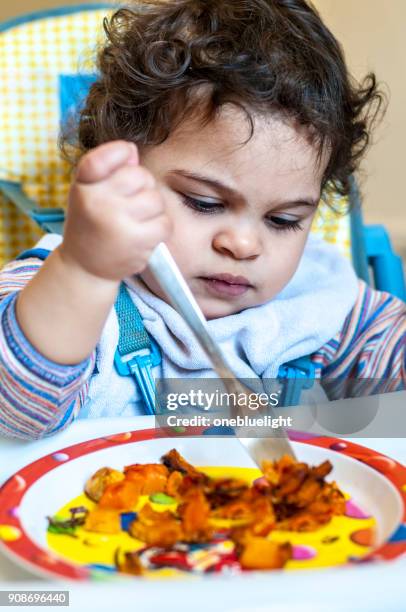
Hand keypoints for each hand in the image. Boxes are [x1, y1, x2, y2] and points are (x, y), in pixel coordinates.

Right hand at [59, 140, 171, 280]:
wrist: (85, 267)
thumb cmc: (91, 223)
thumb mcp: (89, 192)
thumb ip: (109, 169)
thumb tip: (131, 151)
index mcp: (84, 186)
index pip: (104, 156)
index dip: (120, 152)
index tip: (126, 153)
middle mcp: (98, 202)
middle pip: (141, 176)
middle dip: (142, 187)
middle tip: (127, 204)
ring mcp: (117, 222)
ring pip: (156, 200)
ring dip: (152, 210)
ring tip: (135, 221)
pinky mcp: (136, 242)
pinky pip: (164, 223)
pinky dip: (159, 228)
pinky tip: (143, 234)